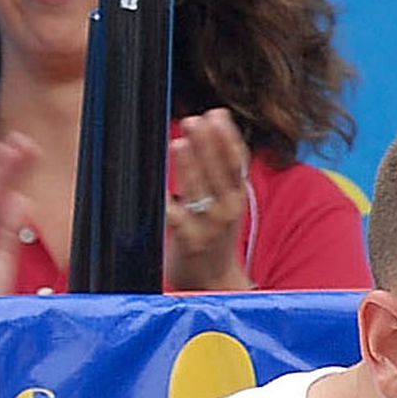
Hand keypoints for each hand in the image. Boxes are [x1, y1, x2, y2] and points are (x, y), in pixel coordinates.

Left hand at [165, 110, 251, 290]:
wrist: (214, 284)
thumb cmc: (214, 237)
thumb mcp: (226, 204)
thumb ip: (220, 172)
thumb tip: (210, 127)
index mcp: (237, 198)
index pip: (237, 162)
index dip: (228, 137)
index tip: (217, 113)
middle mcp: (227, 210)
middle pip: (218, 172)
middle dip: (207, 144)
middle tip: (195, 120)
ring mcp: (208, 227)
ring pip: (199, 191)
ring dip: (189, 165)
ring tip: (179, 142)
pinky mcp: (188, 243)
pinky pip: (176, 217)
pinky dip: (169, 202)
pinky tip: (159, 187)